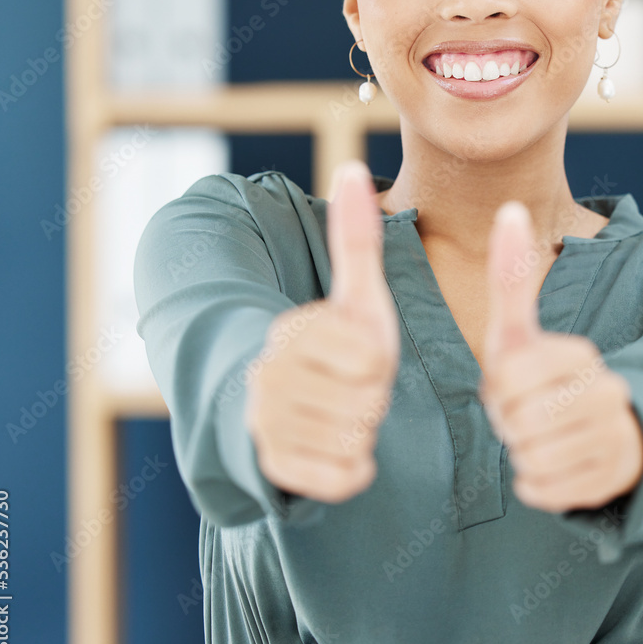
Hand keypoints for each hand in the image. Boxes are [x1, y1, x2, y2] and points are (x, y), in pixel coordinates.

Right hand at [245, 160, 399, 503]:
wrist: (283, 405)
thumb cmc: (335, 348)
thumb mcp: (355, 297)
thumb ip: (356, 238)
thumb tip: (353, 165)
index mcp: (292, 331)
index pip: (373, 360)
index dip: (378, 362)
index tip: (357, 356)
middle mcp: (267, 377)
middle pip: (367, 402)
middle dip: (372, 399)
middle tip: (349, 390)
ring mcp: (264, 425)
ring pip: (355, 439)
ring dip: (361, 432)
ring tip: (339, 414)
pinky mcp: (273, 467)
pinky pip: (343, 478)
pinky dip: (352, 469)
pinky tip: (334, 448)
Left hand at [478, 201, 642, 512]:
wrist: (597, 434)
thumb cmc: (541, 379)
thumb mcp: (519, 334)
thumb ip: (511, 277)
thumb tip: (510, 207)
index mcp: (580, 355)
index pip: (507, 380)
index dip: (499, 389)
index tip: (516, 386)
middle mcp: (607, 393)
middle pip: (519, 422)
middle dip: (510, 424)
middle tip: (526, 416)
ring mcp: (614, 438)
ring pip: (532, 458)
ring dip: (523, 454)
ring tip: (541, 438)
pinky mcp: (611, 480)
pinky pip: (543, 490)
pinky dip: (536, 484)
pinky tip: (552, 465)